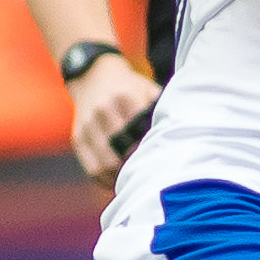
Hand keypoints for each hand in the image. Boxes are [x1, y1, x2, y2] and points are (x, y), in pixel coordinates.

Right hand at [68, 54, 159, 187]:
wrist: (94, 76)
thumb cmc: (130, 88)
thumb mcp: (148, 89)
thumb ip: (162, 109)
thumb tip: (181, 134)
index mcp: (124, 97)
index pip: (140, 133)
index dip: (152, 151)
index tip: (164, 162)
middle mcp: (102, 111)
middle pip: (122, 152)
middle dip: (137, 167)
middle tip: (152, 177)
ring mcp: (87, 126)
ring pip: (105, 165)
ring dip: (121, 179)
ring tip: (137, 182)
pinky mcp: (78, 138)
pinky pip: (91, 169)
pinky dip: (106, 181)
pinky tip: (119, 182)